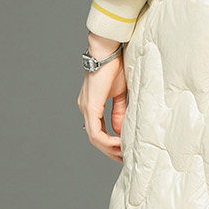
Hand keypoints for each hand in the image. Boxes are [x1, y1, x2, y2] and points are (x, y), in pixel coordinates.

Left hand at [77, 41, 126, 163]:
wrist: (108, 50)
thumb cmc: (115, 66)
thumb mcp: (120, 93)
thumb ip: (119, 111)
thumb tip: (121, 130)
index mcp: (91, 103)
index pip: (97, 129)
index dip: (110, 142)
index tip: (123, 148)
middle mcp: (84, 107)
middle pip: (94, 137)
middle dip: (109, 150)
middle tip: (123, 158)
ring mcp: (85, 107)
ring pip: (93, 137)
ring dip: (108, 148)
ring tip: (123, 153)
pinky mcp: (90, 107)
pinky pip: (96, 132)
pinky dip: (107, 140)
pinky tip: (119, 143)